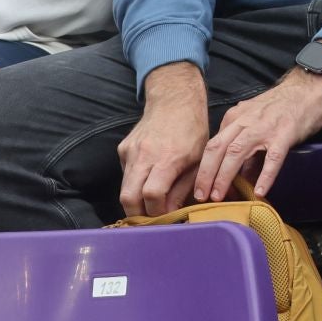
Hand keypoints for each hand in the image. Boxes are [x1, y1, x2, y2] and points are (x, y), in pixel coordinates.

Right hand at [117, 63, 209, 217]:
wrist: (174, 100)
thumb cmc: (193, 131)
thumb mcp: (198, 161)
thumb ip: (183, 189)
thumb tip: (170, 213)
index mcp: (167, 159)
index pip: (152, 196)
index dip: (156, 213)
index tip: (164, 218)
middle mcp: (144, 155)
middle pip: (128, 198)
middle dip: (137, 215)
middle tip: (150, 219)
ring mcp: (130, 151)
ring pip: (123, 188)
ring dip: (134, 201)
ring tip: (150, 203)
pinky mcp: (123, 148)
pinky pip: (125, 174)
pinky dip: (133, 183)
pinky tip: (147, 178)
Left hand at [195, 68, 321, 203]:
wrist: (308, 88)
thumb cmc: (282, 107)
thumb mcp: (255, 122)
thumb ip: (245, 147)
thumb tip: (238, 178)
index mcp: (235, 118)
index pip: (212, 145)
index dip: (202, 169)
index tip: (199, 189)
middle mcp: (245, 121)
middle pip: (217, 149)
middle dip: (206, 175)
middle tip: (201, 197)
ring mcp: (265, 127)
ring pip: (237, 152)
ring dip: (225, 176)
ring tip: (220, 196)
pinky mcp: (285, 133)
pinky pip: (272, 157)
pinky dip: (264, 175)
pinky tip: (259, 191)